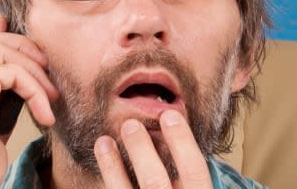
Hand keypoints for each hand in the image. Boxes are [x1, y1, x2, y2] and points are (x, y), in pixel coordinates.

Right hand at [0, 16, 57, 188]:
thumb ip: (1, 94)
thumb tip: (19, 75)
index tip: (21, 34)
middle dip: (22, 47)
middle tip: (47, 66)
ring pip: (3, 51)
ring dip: (35, 72)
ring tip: (52, 97)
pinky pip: (14, 73)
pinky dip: (35, 90)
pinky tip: (44, 113)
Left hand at [94, 110, 212, 188]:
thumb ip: (191, 182)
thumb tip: (174, 138)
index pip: (195, 172)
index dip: (183, 142)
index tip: (169, 115)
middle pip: (156, 182)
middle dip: (142, 151)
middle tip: (130, 125)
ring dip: (112, 167)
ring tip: (103, 141)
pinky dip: (108, 180)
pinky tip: (101, 166)